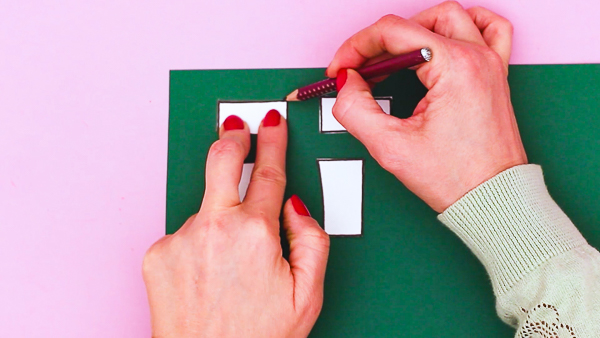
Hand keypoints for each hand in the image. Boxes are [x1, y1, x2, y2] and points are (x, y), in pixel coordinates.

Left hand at [142, 111, 329, 336]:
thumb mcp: (307, 295)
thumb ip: (312, 241)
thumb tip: (296, 208)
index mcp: (255, 234)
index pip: (269, 174)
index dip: (273, 142)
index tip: (272, 124)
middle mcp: (214, 228)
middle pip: (222, 161)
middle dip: (233, 138)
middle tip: (238, 127)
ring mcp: (182, 238)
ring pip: (206, 208)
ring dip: (219, 220)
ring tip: (227, 266)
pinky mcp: (158, 253)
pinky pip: (185, 234)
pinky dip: (198, 245)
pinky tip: (206, 275)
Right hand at [326, 2, 526, 211]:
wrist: (492, 199)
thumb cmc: (456, 178)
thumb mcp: (391, 146)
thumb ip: (355, 108)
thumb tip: (345, 83)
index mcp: (455, 67)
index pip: (392, 32)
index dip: (355, 47)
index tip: (341, 69)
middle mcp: (477, 58)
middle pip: (416, 22)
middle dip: (379, 42)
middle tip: (360, 69)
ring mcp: (490, 63)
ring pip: (449, 16)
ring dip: (415, 28)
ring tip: (394, 56)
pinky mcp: (494, 75)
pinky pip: (488, 28)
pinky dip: (464, 25)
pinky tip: (442, 40)